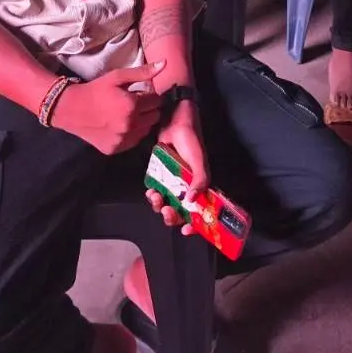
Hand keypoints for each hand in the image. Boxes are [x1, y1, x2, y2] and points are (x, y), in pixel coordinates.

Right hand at [49, 62, 163, 154]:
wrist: (71, 109)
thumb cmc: (95, 90)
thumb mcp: (117, 77)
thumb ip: (142, 72)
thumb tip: (164, 64)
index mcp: (132, 106)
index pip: (156, 101)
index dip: (151, 96)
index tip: (142, 94)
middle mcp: (130, 125)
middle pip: (155, 117)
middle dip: (149, 109)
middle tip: (136, 104)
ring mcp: (122, 140)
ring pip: (146, 131)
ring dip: (142, 122)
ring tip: (129, 114)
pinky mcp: (115, 149)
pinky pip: (133, 141)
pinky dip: (131, 134)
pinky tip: (121, 125)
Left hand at [145, 101, 209, 232]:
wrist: (174, 122)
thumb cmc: (191, 140)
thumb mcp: (199, 160)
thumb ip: (200, 179)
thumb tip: (192, 201)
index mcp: (199, 186)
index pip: (200, 211)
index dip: (195, 224)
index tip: (187, 230)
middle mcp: (186, 187)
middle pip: (180, 212)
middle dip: (173, 217)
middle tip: (168, 211)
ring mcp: (171, 182)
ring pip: (166, 204)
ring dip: (160, 206)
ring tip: (156, 198)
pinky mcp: (158, 175)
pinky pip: (155, 191)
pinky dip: (152, 195)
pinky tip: (151, 191)